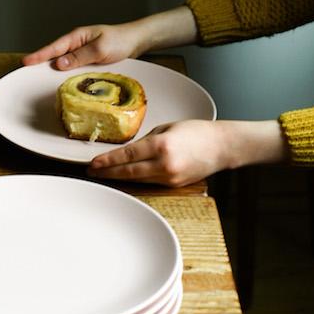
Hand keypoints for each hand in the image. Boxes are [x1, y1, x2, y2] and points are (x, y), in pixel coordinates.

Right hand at [22, 8, 198, 69]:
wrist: (137, 40)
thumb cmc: (120, 40)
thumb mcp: (100, 48)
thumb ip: (80, 56)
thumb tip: (59, 63)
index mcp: (77, 37)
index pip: (54, 47)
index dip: (39, 56)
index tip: (25, 63)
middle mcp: (77, 44)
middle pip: (54, 54)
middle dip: (40, 62)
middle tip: (24, 73)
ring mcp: (82, 52)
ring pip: (63, 62)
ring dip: (52, 69)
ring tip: (37, 79)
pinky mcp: (88, 59)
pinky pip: (72, 66)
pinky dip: (65, 73)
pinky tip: (61, 81)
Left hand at [86, 118, 288, 185]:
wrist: (222, 147)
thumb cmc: (196, 132)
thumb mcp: (166, 128)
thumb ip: (146, 140)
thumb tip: (129, 151)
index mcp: (161, 145)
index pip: (127, 155)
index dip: (108, 161)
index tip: (93, 163)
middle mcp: (164, 164)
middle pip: (128, 172)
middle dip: (107, 172)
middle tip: (91, 172)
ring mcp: (170, 178)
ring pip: (137, 179)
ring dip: (119, 177)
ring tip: (103, 174)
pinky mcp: (174, 185)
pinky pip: (149, 182)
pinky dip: (135, 179)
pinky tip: (124, 177)